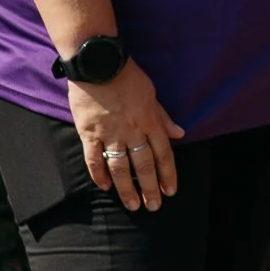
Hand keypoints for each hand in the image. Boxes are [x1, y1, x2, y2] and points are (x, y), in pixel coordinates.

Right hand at [67, 60, 185, 212]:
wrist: (98, 64)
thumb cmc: (128, 77)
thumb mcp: (152, 94)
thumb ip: (164, 117)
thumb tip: (180, 134)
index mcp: (150, 121)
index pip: (163, 154)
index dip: (167, 174)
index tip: (170, 191)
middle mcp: (132, 131)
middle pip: (143, 165)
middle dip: (150, 188)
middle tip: (153, 206)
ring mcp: (110, 134)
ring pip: (120, 167)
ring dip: (127, 188)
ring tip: (133, 204)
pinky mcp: (89, 133)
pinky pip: (94, 159)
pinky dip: (99, 175)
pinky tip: (105, 187)